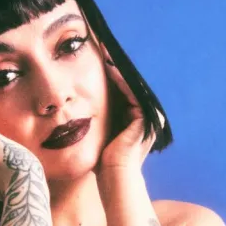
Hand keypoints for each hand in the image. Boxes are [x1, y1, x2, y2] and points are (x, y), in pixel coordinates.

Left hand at [97, 44, 165, 173]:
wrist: (113, 178)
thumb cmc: (102, 163)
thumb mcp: (99, 134)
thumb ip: (97, 119)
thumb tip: (76, 107)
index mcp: (136, 120)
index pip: (121, 91)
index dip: (109, 74)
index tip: (95, 57)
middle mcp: (145, 117)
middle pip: (127, 86)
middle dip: (113, 67)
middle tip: (101, 47)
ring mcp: (148, 117)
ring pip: (130, 86)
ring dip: (117, 69)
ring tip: (104, 52)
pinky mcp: (146, 118)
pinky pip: (132, 92)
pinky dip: (120, 79)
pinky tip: (108, 67)